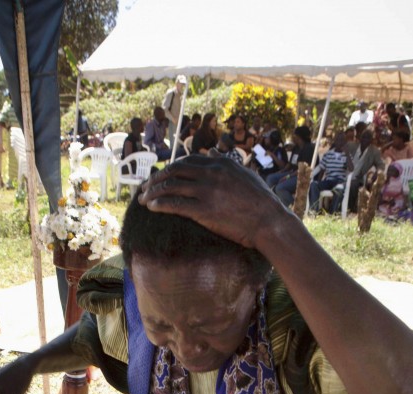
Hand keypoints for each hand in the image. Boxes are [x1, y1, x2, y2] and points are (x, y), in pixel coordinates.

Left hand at [138, 155, 277, 250]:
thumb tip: (213, 153)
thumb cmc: (261, 203)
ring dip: (152, 192)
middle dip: (156, 179)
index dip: (170, 169)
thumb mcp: (245, 175)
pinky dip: (159, 204)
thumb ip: (226, 164)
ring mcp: (207, 191)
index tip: (161, 177)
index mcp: (220, 163)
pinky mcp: (204, 210)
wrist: (269, 222)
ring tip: (142, 200)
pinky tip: (151, 208)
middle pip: (174, 171)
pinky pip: (174, 204)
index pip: (187, 161)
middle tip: (145, 188)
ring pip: (170, 186)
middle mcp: (211, 173)